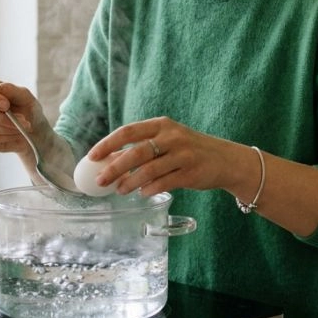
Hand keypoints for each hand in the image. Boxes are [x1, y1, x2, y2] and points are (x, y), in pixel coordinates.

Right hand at [0, 78, 42, 158]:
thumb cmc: (26, 107)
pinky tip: (18, 133)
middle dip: (1, 116)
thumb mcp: (23, 95)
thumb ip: (9, 89)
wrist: (34, 128)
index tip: (6, 104)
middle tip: (21, 118)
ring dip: (8, 127)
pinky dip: (8, 136)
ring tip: (24, 125)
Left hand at [88, 116, 242, 197]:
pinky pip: (164, 182)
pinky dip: (149, 189)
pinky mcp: (191, 172)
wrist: (225, 160)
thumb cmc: (189, 150)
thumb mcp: (167, 141)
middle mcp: (172, 137)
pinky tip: (142, 193)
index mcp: (162, 125)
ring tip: (120, 190)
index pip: (128, 131)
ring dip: (130, 182)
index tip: (92, 156)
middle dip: (114, 167)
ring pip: (149, 170)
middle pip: (136, 152)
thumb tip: (109, 161)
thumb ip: (142, 148)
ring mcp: (183, 154)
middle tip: (100, 180)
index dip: (108, 143)